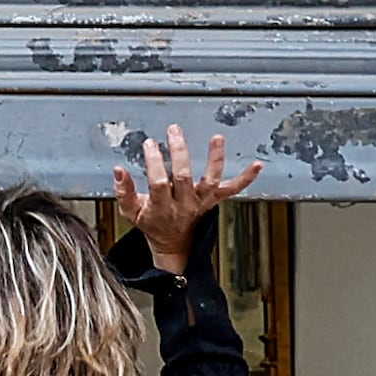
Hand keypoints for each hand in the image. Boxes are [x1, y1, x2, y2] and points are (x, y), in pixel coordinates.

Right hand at [114, 126, 261, 266]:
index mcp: (161, 207)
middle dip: (179, 152)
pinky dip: (246, 178)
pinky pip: (233, 190)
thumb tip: (118, 170)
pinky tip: (257, 165)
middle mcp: (184, 204)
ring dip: (215, 159)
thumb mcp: (130, 213)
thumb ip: (123, 192)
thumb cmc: (152, 224)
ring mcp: (201, 201)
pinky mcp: (214, 200)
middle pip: (184, 177)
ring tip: (217, 138)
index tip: (150, 144)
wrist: (174, 244)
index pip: (158, 182)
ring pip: (211, 180)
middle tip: (174, 131)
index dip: (155, 162)